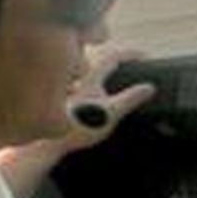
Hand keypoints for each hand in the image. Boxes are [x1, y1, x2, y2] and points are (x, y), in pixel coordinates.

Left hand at [0, 48, 155, 197]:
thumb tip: (149, 87)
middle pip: (97, 61)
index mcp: (90, 76)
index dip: (130, 55)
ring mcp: (68, 89)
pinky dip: (87, 86)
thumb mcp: (111, 113)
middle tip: (128, 65)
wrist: (47, 142)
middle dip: (113, 60)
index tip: (143, 57)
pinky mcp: (60, 100)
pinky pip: (76, 85)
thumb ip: (131, 98)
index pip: (113, 57)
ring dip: (99, 72)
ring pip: (85, 72)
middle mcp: (76, 78)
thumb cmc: (78, 127)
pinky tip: (90, 98)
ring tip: (110, 81)